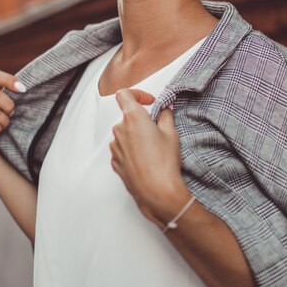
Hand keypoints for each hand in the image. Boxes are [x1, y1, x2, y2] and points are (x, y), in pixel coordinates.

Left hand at [110, 88, 186, 222]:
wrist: (157, 192)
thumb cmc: (164, 162)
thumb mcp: (171, 133)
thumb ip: (166, 115)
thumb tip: (165, 108)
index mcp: (133, 117)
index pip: (124, 94)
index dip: (137, 94)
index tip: (149, 102)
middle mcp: (119, 130)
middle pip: (127, 116)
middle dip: (141, 119)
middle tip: (158, 129)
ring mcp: (115, 147)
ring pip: (125, 133)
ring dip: (136, 135)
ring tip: (153, 148)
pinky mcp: (115, 161)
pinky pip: (122, 148)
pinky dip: (132, 149)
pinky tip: (146, 159)